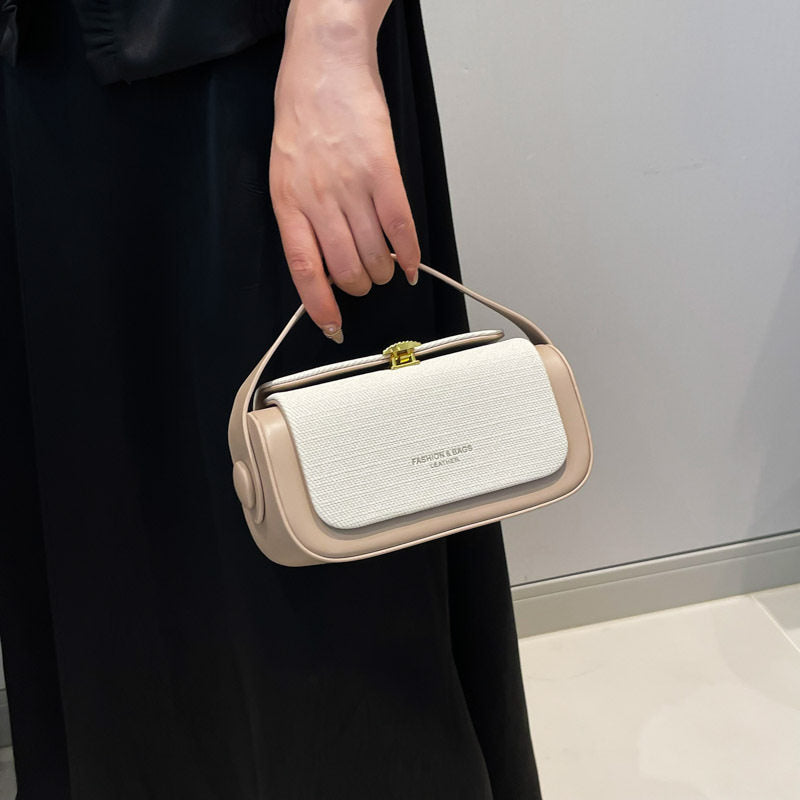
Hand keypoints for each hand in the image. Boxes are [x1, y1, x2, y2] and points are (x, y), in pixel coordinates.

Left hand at [269, 2, 420, 342]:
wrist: (325, 64)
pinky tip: (410, 264)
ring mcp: (353, 185)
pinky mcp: (383, 171)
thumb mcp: (285, 173)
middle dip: (360, 286)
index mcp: (288, 202)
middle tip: (365, 281)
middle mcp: (319, 198)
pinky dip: (409, 253)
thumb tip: (324, 264)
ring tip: (385, 267)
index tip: (333, 326)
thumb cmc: (303, 117)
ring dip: (383, 271)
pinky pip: (401, 227)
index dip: (320, 305)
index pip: (304, 270)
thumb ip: (302, 218)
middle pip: (346, 269)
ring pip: (374, 254)